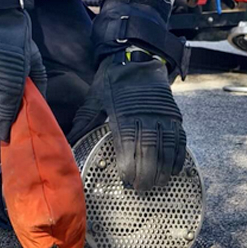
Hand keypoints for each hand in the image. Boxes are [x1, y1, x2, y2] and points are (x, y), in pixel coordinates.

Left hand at [69, 50, 185, 190]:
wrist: (137, 58)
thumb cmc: (113, 81)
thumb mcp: (95, 98)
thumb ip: (84, 121)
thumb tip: (67, 139)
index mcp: (123, 114)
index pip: (127, 145)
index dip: (128, 164)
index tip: (126, 180)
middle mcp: (145, 116)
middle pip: (149, 150)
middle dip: (147, 172)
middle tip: (142, 189)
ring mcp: (162, 116)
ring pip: (166, 147)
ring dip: (163, 168)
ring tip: (158, 184)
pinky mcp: (174, 115)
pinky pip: (179, 139)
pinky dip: (178, 155)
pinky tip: (173, 169)